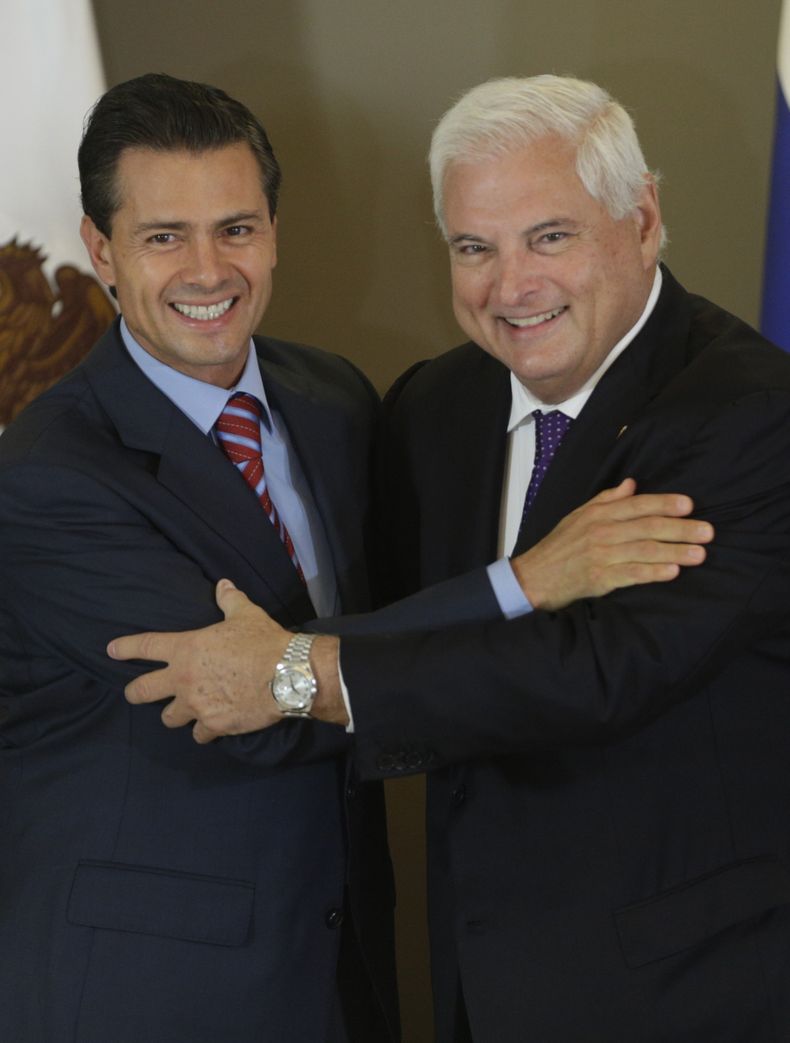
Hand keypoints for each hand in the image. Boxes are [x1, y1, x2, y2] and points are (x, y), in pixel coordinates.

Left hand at [109, 580, 292, 742]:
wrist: (286, 675)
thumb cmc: (262, 641)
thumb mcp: (245, 614)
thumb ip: (229, 601)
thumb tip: (223, 584)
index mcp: (186, 649)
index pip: (145, 646)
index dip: (125, 648)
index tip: (111, 651)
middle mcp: (183, 680)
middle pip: (142, 691)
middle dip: (134, 693)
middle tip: (134, 693)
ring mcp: (196, 706)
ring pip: (169, 718)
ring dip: (175, 714)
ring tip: (185, 711)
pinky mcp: (214, 726)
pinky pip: (199, 734)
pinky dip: (204, 730)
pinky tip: (212, 726)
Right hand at [512, 478, 713, 610]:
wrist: (534, 576)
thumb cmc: (560, 546)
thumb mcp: (579, 515)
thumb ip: (607, 499)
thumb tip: (632, 483)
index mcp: (598, 514)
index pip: (637, 505)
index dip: (664, 503)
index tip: (689, 505)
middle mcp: (601, 532)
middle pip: (647, 527)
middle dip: (680, 528)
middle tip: (708, 531)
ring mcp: (601, 555)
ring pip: (644, 550)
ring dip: (674, 551)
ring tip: (700, 553)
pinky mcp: (600, 578)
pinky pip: (632, 574)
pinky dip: (653, 573)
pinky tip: (672, 572)